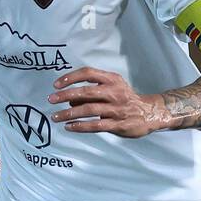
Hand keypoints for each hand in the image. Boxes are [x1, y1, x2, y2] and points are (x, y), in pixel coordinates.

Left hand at [48, 67, 167, 137]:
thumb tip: (69, 101)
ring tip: (56, 117)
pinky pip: (95, 125)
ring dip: (69, 113)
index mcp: (112, 79)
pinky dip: (80, 126)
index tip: (56, 85)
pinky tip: (69, 127)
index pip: (88, 73)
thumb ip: (92, 92)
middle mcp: (114, 92)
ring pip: (88, 109)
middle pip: (85, 91)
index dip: (70, 77)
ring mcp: (116, 109)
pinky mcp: (118, 124)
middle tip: (51, 100)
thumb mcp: (112, 88)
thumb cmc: (126, 99)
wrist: (149, 113)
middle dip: (65, 95)